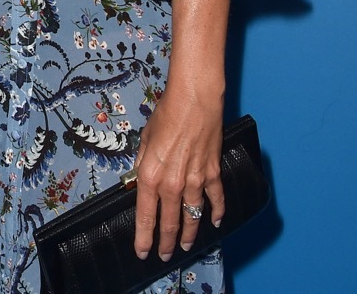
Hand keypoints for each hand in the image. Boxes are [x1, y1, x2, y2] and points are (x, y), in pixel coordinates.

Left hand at [132, 88, 224, 261]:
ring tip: (185, 246)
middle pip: (169, 222)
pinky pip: (216, 200)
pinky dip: (216, 213)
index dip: (143, 237)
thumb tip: (139, 180)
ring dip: (188, 234)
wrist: (194, 101)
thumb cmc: (166, 114)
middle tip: (164, 255)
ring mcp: (195, 182)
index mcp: (151, 175)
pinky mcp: (213, 174)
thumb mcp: (145, 139)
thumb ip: (143, 163)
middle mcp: (173, 184)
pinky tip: (215, 222)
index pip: (145, 215)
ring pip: (192, 217)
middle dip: (165, 242)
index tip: (142, 251)